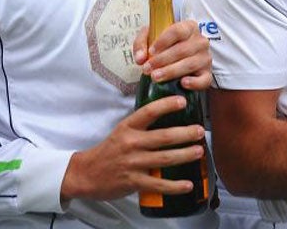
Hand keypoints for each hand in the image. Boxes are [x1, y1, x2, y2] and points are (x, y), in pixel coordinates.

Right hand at [60, 96, 205, 200]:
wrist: (85, 174)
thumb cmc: (109, 150)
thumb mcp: (123, 131)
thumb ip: (143, 124)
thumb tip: (170, 112)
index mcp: (128, 127)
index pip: (149, 112)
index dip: (167, 105)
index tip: (183, 101)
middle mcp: (131, 144)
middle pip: (163, 137)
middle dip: (185, 133)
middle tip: (200, 130)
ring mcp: (132, 163)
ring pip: (164, 158)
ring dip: (185, 155)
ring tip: (199, 151)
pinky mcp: (133, 182)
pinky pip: (158, 184)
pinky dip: (174, 186)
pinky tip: (188, 184)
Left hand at [133, 19, 211, 90]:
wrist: (177, 58)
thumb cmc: (165, 46)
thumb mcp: (150, 38)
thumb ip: (141, 43)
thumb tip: (140, 58)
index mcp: (189, 27)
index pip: (178, 31)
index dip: (163, 41)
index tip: (151, 51)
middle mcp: (200, 41)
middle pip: (182, 49)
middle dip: (162, 60)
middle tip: (147, 69)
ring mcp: (205, 58)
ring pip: (190, 64)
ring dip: (171, 71)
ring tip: (156, 77)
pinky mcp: (208, 74)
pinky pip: (204, 79)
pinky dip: (194, 82)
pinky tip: (182, 83)